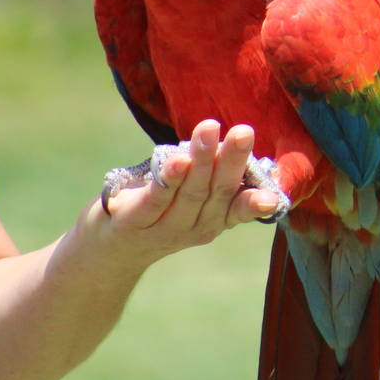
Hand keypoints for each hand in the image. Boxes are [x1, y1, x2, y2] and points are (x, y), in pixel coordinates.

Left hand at [81, 120, 281, 266]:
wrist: (107, 250)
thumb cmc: (157, 210)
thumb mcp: (191, 198)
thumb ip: (214, 175)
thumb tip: (242, 142)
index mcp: (214, 219)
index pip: (240, 210)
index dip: (255, 203)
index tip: (271, 196)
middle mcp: (195, 227)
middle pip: (218, 191)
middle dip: (231, 160)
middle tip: (243, 132)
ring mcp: (164, 228)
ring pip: (190, 192)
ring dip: (201, 160)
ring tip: (209, 129)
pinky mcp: (132, 221)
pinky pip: (156, 199)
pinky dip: (169, 181)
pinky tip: (177, 160)